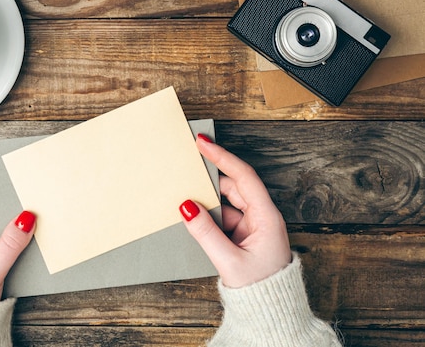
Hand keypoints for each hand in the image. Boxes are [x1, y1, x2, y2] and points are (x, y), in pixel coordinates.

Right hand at [179, 135, 291, 287]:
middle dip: (210, 178)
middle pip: (233, 186)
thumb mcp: (229, 261)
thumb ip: (206, 233)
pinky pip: (224, 217)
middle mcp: (261, 217)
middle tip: (188, 166)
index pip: (243, 177)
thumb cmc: (261, 289)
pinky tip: (194, 218)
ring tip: (186, 195)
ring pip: (226, 203)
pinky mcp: (244, 236)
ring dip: (207, 201)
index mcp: (266, 218)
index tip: (204, 143)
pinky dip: (209, 216)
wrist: (272, 313)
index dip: (223, 158)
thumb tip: (186, 208)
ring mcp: (252, 226)